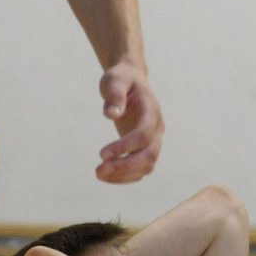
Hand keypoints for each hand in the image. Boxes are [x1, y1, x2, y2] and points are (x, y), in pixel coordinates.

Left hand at [97, 60, 163, 183]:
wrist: (131, 81)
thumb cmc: (122, 79)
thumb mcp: (115, 80)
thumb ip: (115, 95)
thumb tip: (111, 114)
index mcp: (151, 110)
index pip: (144, 134)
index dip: (125, 146)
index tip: (101, 153)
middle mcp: (157, 128)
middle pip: (150, 155)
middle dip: (126, 166)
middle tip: (99, 170)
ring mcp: (153, 140)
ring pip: (147, 166)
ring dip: (124, 174)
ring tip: (98, 173)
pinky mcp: (145, 148)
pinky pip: (140, 169)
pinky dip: (125, 176)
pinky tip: (105, 175)